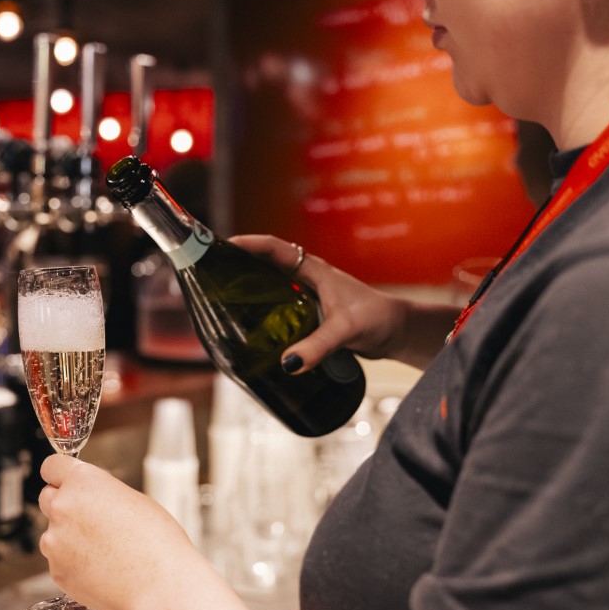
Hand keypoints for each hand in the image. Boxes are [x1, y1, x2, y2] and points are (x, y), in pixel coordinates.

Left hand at [37, 454, 203, 609]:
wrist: (160, 587)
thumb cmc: (157, 542)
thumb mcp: (134, 499)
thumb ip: (102, 493)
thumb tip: (92, 498)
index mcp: (83, 482)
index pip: (52, 466)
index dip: (60, 475)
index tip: (64, 481)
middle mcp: (62, 508)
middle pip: (47, 498)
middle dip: (63, 505)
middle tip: (89, 519)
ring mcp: (56, 541)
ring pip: (53, 533)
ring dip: (68, 538)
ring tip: (104, 551)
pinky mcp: (57, 571)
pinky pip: (59, 561)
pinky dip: (74, 564)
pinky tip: (101, 569)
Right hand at [229, 235, 458, 369]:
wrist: (397, 333)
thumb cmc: (377, 320)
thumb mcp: (345, 330)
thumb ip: (318, 345)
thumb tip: (288, 364)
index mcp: (313, 270)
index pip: (275, 249)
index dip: (249, 245)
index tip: (223, 245)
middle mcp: (307, 279)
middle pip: (265, 265)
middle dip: (239, 265)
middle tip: (211, 273)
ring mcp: (308, 296)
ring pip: (270, 286)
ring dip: (249, 288)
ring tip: (221, 298)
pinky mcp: (310, 315)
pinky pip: (278, 307)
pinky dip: (262, 311)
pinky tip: (249, 326)